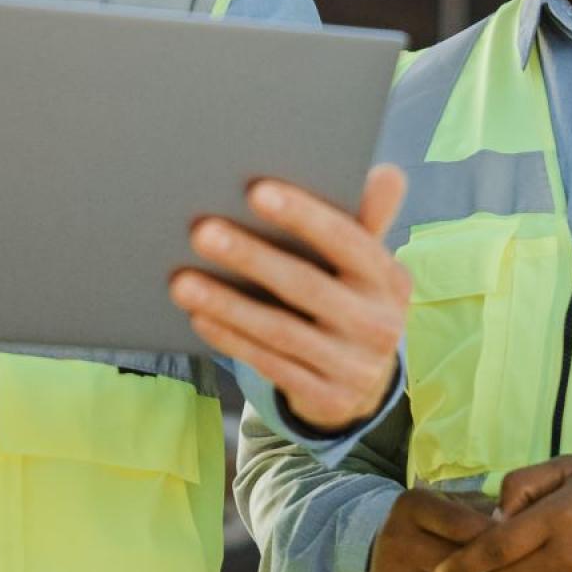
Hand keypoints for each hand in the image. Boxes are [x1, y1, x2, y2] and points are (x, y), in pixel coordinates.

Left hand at [168, 166, 409, 432]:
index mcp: (389, 279)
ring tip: (182, 281)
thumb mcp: (366, 264)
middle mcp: (379, 324)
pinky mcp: (327, 399)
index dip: (304, 216)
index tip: (256, 191)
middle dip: (252, 257)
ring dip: (227, 304)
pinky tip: (199, 316)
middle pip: (307, 286)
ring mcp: (354, 366)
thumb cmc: (350, 298)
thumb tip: (386, 173)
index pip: (348, 241)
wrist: (363, 381)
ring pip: (281, 331)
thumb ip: (368, 218)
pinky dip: (232, 339)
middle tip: (201, 231)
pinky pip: (270, 365)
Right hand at [369, 489, 495, 571]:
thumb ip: (484, 509)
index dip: (492, 538)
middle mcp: (395, 540)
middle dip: (480, 570)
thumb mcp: (451, 504)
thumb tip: (513, 525)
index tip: (504, 544)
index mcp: (412, 506)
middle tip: (477, 568)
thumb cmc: (431, 529)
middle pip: (466, 568)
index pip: (464, 525)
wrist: (378, 557)